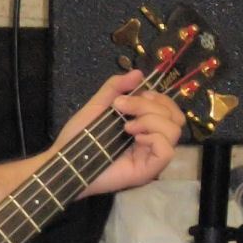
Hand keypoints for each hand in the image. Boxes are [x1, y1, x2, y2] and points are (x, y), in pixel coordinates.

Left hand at [55, 69, 184, 197]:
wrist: (66, 161)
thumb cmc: (79, 136)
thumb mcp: (98, 105)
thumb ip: (116, 87)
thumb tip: (138, 73)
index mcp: (145, 124)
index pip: (170, 108)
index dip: (158, 97)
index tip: (133, 96)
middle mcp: (152, 139)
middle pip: (175, 116)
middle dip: (149, 106)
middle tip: (122, 109)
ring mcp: (151, 155)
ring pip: (175, 130)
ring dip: (151, 120)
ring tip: (127, 127)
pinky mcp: (148, 170)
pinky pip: (168, 151)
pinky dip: (154, 138)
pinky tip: (136, 139)